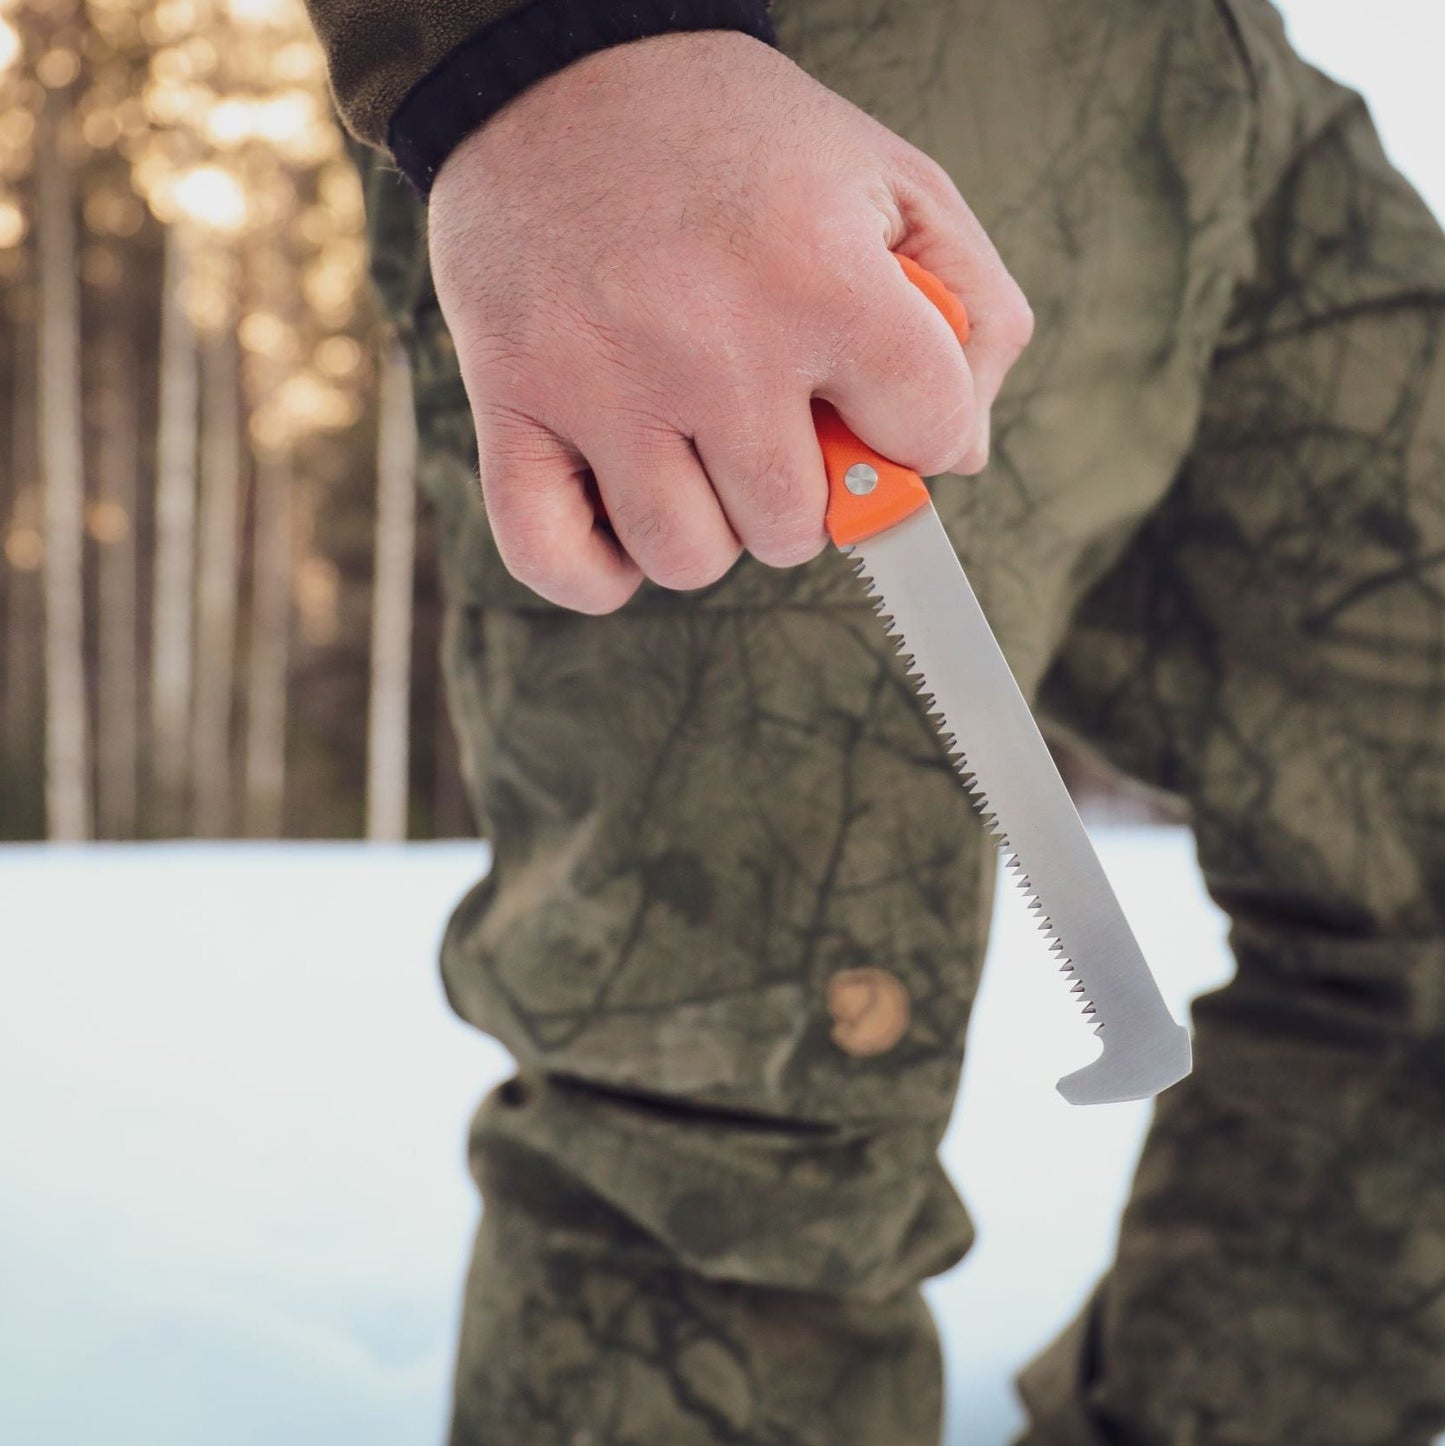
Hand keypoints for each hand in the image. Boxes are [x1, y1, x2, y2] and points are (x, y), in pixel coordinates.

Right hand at [428, 30, 1032, 612]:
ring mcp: (597, 382)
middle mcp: (707, 342)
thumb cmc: (737, 139)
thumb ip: (972, 313)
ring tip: (697, 455)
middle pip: (793, 528)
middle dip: (805, 493)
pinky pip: (553, 560)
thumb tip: (961, 457)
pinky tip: (624, 518)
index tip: (885, 405)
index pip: (926, 436)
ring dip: (709, 529)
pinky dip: (599, 574)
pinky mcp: (510, 402)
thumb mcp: (893, 178)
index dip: (920, 431)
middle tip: (777, 425)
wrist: (558, 68)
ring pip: (686, 558)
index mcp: (817, 273)